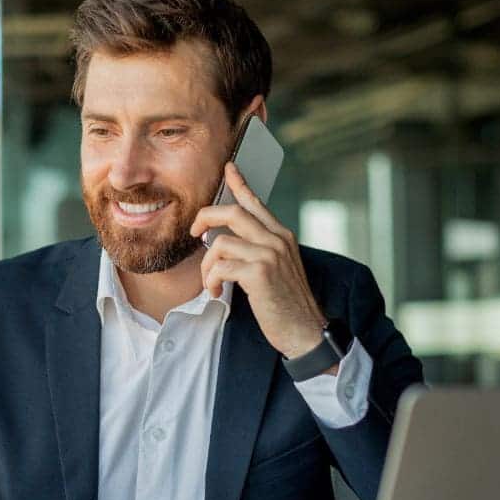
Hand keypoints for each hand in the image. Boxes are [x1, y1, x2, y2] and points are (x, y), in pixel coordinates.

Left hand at [191, 162, 331, 365]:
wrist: (305, 330)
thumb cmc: (287, 303)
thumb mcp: (277, 269)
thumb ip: (258, 249)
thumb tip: (223, 241)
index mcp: (281, 236)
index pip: (256, 203)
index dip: (240, 183)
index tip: (229, 168)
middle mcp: (277, 239)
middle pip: (232, 212)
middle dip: (205, 218)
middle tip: (194, 232)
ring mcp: (269, 255)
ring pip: (220, 243)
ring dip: (206, 265)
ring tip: (211, 283)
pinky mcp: (259, 273)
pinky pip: (220, 267)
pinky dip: (211, 281)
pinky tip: (216, 292)